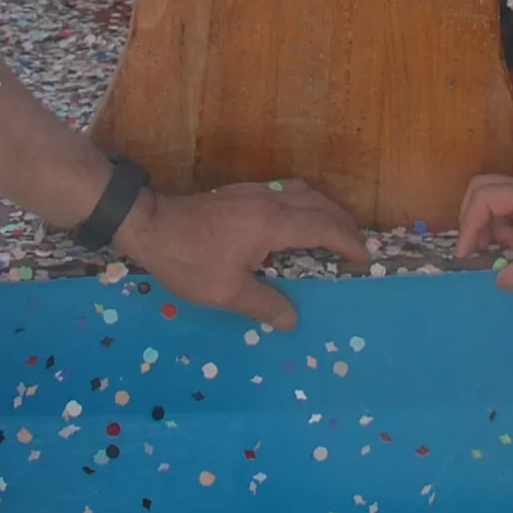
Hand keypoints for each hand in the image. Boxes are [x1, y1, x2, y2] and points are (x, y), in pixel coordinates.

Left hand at [111, 181, 366, 328]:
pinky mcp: (240, 193)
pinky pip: (287, 192)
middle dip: (343, 223)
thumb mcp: (226, 291)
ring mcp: (254, 193)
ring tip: (333, 233)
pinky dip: (305, 205)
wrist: (150, 225)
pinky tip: (298, 224)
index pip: (323, 227)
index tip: (363, 258)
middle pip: (319, 203)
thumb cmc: (188, 260)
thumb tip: (293, 320)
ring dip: (324, 210)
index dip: (347, 241)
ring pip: (303, 192)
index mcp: (271, 223)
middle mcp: (269, 201)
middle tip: (356, 246)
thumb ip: (264, 304)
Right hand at [455, 174, 512, 288]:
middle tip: (481, 251)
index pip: (486, 197)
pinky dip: (509, 234)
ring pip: (495, 204)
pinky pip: (511, 215)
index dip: (470, 224)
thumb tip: (498, 281)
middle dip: (474, 222)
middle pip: (482, 191)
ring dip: (495, 231)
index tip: (467, 254)